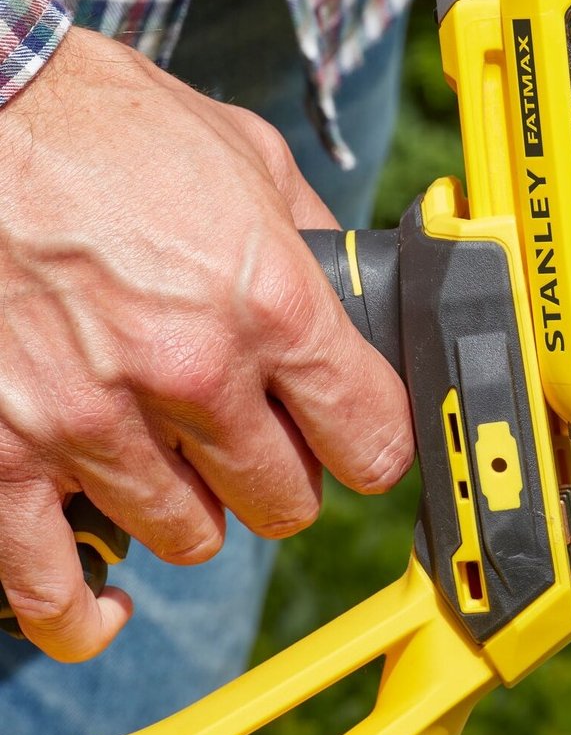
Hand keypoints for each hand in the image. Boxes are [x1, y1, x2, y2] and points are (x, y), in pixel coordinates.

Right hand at [0, 29, 412, 660]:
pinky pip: (53, 588)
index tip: (356, 443)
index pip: (370, 437)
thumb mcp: (245, 152)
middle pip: (284, 501)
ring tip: (169, 462)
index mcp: (270, 301)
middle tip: (253, 442)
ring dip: (189, 511)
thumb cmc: (105, 124)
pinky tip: (102, 601)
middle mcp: (192, 372)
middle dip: (280, 477)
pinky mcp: (6, 453)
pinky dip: (81, 610)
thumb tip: (352, 279)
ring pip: (189, 538)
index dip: (371, 445)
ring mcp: (95, 422)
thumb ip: (308, 233)